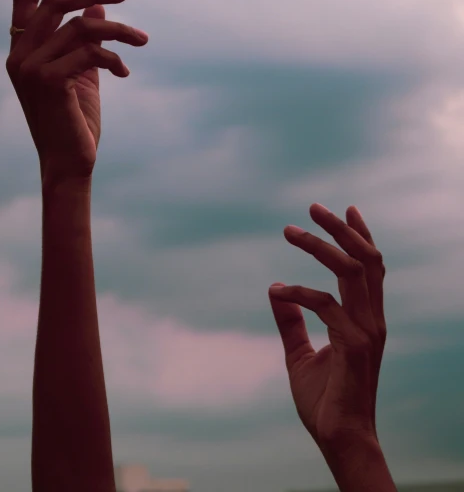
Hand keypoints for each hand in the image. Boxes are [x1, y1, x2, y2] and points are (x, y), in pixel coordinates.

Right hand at [6, 0, 148, 185]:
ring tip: (143, 40)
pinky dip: (113, 57)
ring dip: (118, 30)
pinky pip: (89, 52)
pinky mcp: (49, 81)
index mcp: (20, 52)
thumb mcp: (82, 74)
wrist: (70, 163)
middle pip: (54, 3)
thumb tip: (97, 7)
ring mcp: (30, 69)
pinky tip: (124, 72)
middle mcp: (18, 57)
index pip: (24, 2)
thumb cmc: (74, 121)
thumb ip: (85, 40)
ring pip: (79, 27)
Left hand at [268, 203, 386, 449]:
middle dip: (340, 229)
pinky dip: (300, 292)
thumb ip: (291, 322)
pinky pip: (326, 304)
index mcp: (364, 319)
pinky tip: (278, 291)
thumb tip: (275, 291)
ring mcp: (366, 331)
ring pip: (352, 271)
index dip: (360, 236)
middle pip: (365, 260)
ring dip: (321, 246)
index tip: (346, 209)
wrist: (338, 439)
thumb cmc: (325, 399)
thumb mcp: (300, 353)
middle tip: (313, 206)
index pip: (370, 268)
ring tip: (291, 230)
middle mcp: (372, 320)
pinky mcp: (353, 344)